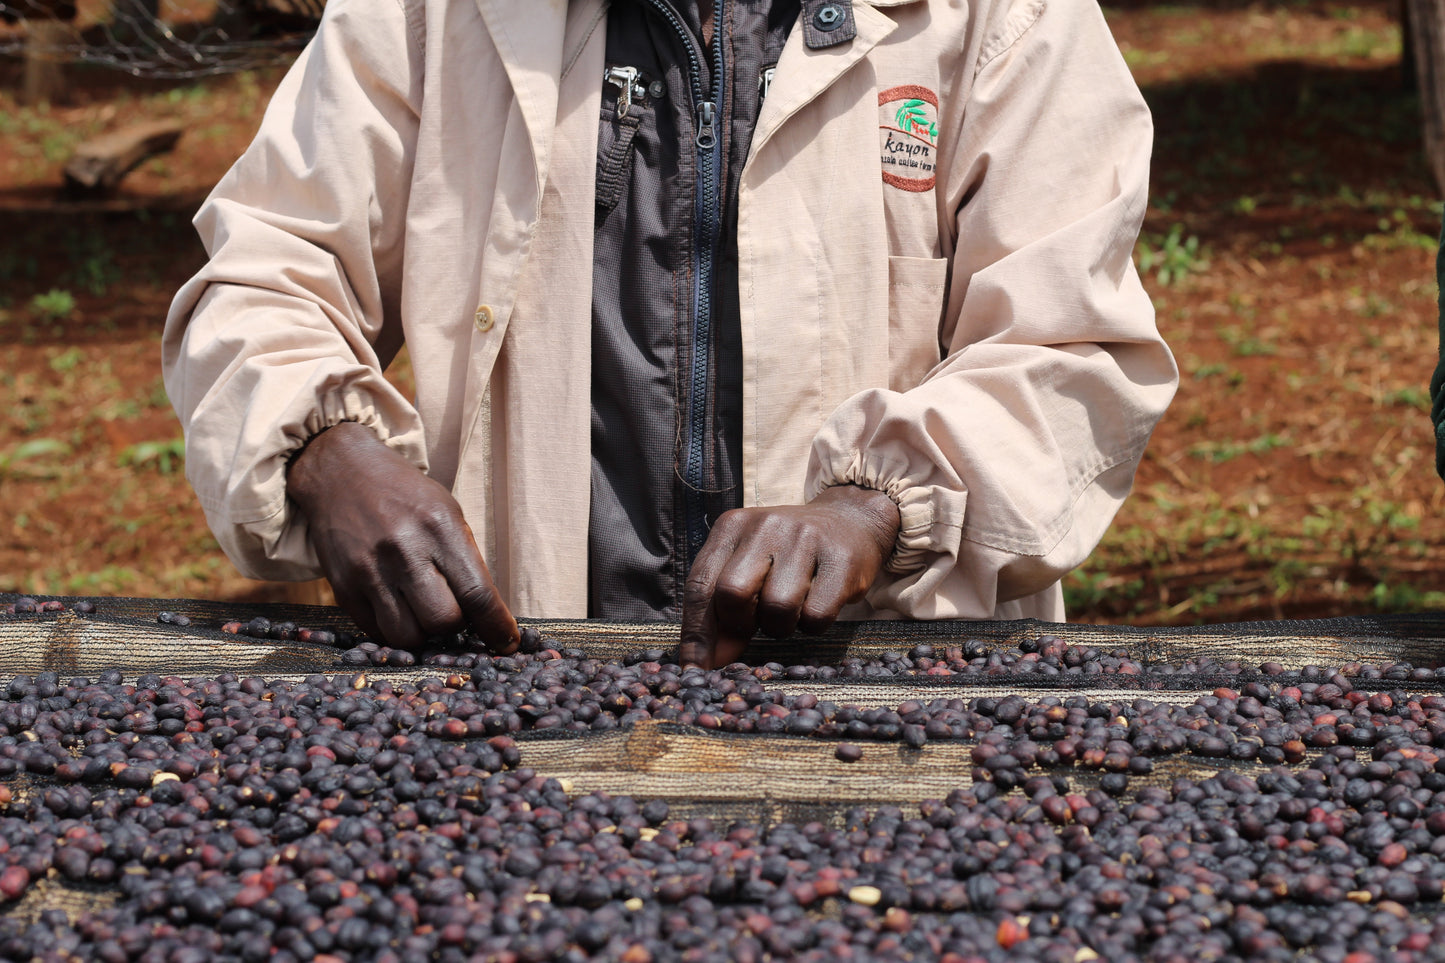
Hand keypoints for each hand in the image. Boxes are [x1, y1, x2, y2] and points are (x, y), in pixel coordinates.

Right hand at [287, 422, 518, 652]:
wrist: (341, 472)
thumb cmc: (405, 494)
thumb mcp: (447, 511)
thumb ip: (465, 559)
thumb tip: (486, 613)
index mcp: (439, 528)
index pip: (477, 594)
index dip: (496, 626)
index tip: (507, 642)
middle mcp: (404, 551)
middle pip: (443, 621)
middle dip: (456, 627)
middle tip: (453, 613)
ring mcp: (369, 572)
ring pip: (408, 636)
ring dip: (423, 634)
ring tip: (423, 612)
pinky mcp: (343, 588)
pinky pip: (376, 632)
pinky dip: (394, 630)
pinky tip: (399, 610)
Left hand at [679, 485, 900, 667]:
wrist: (851, 521)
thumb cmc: (788, 554)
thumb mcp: (748, 567)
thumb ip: (722, 609)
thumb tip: (706, 663)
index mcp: (732, 526)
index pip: (700, 584)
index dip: (696, 633)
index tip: (694, 670)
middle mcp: (766, 525)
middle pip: (733, 593)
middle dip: (740, 624)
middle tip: (755, 626)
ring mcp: (805, 538)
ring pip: (777, 607)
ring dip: (780, 626)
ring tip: (789, 610)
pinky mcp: (841, 559)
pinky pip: (816, 615)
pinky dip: (812, 625)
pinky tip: (816, 605)